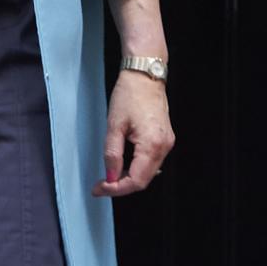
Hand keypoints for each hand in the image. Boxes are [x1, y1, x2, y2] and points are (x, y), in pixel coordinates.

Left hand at [95, 67, 172, 195]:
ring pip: (148, 173)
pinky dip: (136, 168)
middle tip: (101, 185)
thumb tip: (110, 177)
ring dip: (128, 178)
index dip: (116, 189)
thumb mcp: (114, 125)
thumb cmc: (130, 95)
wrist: (144, 76)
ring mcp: (166, 143)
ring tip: (110, 175)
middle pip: (143, 180)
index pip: (136, 181)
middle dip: (121, 186)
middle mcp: (164, 147)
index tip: (100, 189)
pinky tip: (123, 164)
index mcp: (152, 144)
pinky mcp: (165, 139)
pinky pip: (151, 162)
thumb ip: (112, 155)